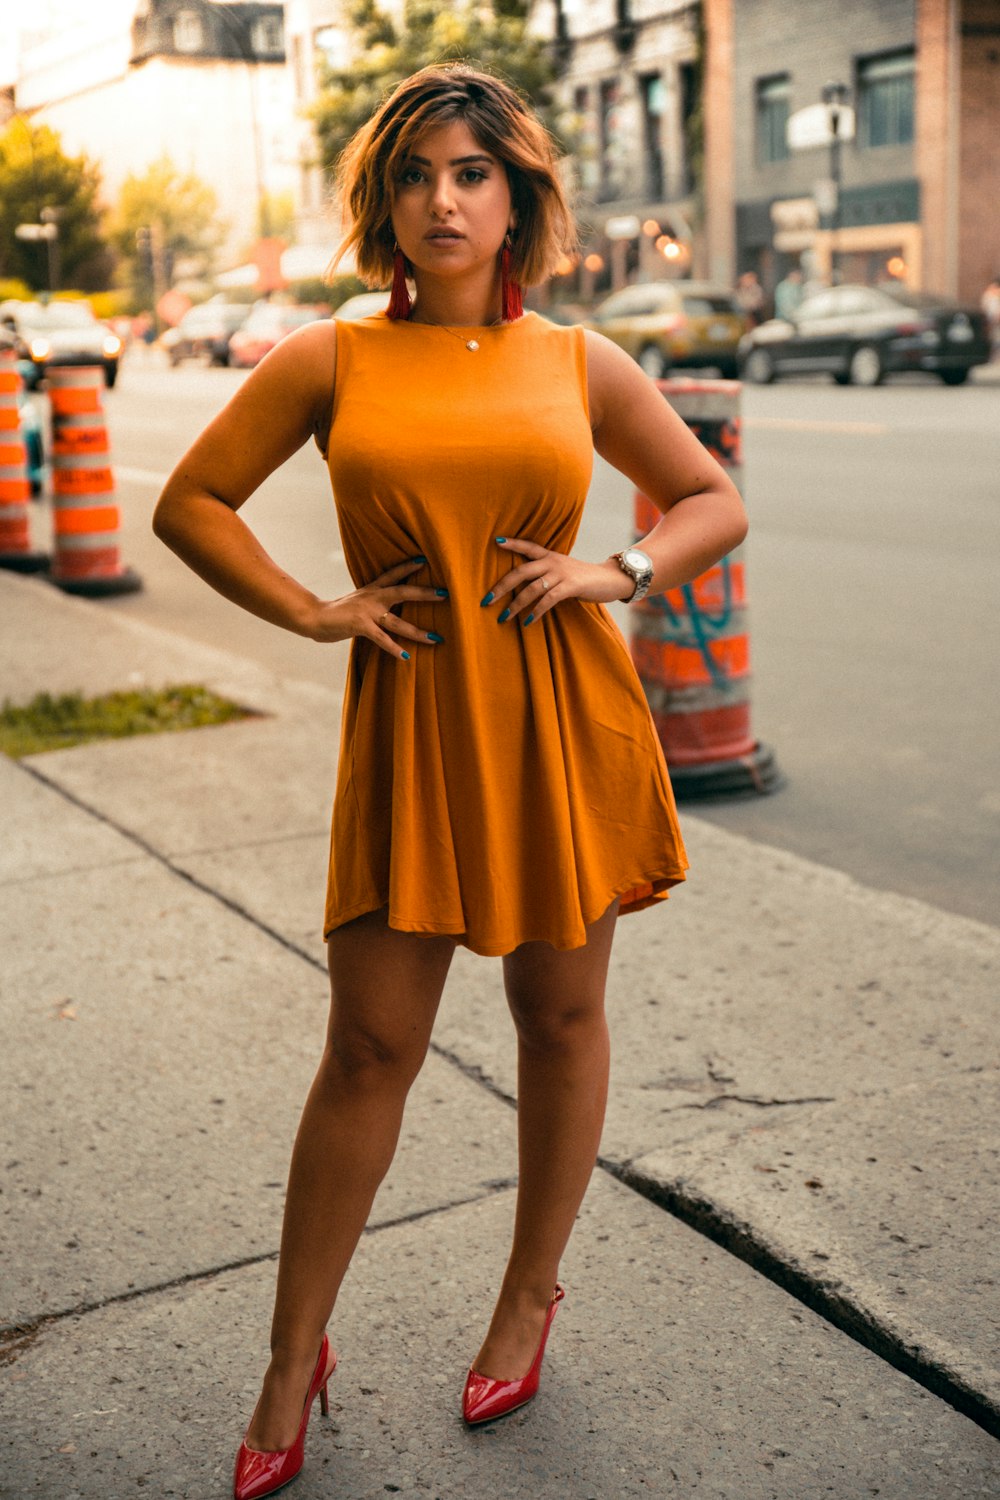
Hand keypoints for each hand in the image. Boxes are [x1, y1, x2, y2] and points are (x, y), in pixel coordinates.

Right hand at [307, 558, 447, 659]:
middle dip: (424, 593)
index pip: (392, 574)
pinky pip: (381, 639)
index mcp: (371, 590)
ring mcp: (367, 612)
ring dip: (417, 631)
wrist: (313, 617)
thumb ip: (372, 604)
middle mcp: (372, 597)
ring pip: (397, 622)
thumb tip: (387, 610)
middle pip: (402, 592)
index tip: (424, 560)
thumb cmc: (335, 613)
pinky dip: (393, 648)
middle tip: (445, 593)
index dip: (408, 567)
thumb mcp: (356, 603)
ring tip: (435, 638)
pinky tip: (405, 656)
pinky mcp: (360, 626)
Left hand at [482, 537, 631, 624]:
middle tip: (486, 600)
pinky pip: (548, 599)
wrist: (609, 579)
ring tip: (503, 617)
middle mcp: (553, 562)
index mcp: (549, 556)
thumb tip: (522, 586)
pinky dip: (536, 611)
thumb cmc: (582, 578)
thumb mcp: (562, 570)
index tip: (496, 541)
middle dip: (502, 587)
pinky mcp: (571, 586)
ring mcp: (561, 573)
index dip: (513, 543)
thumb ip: (544, 574)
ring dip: (516, 605)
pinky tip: (527, 622)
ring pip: (532, 589)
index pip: (528, 547)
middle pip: (521, 571)